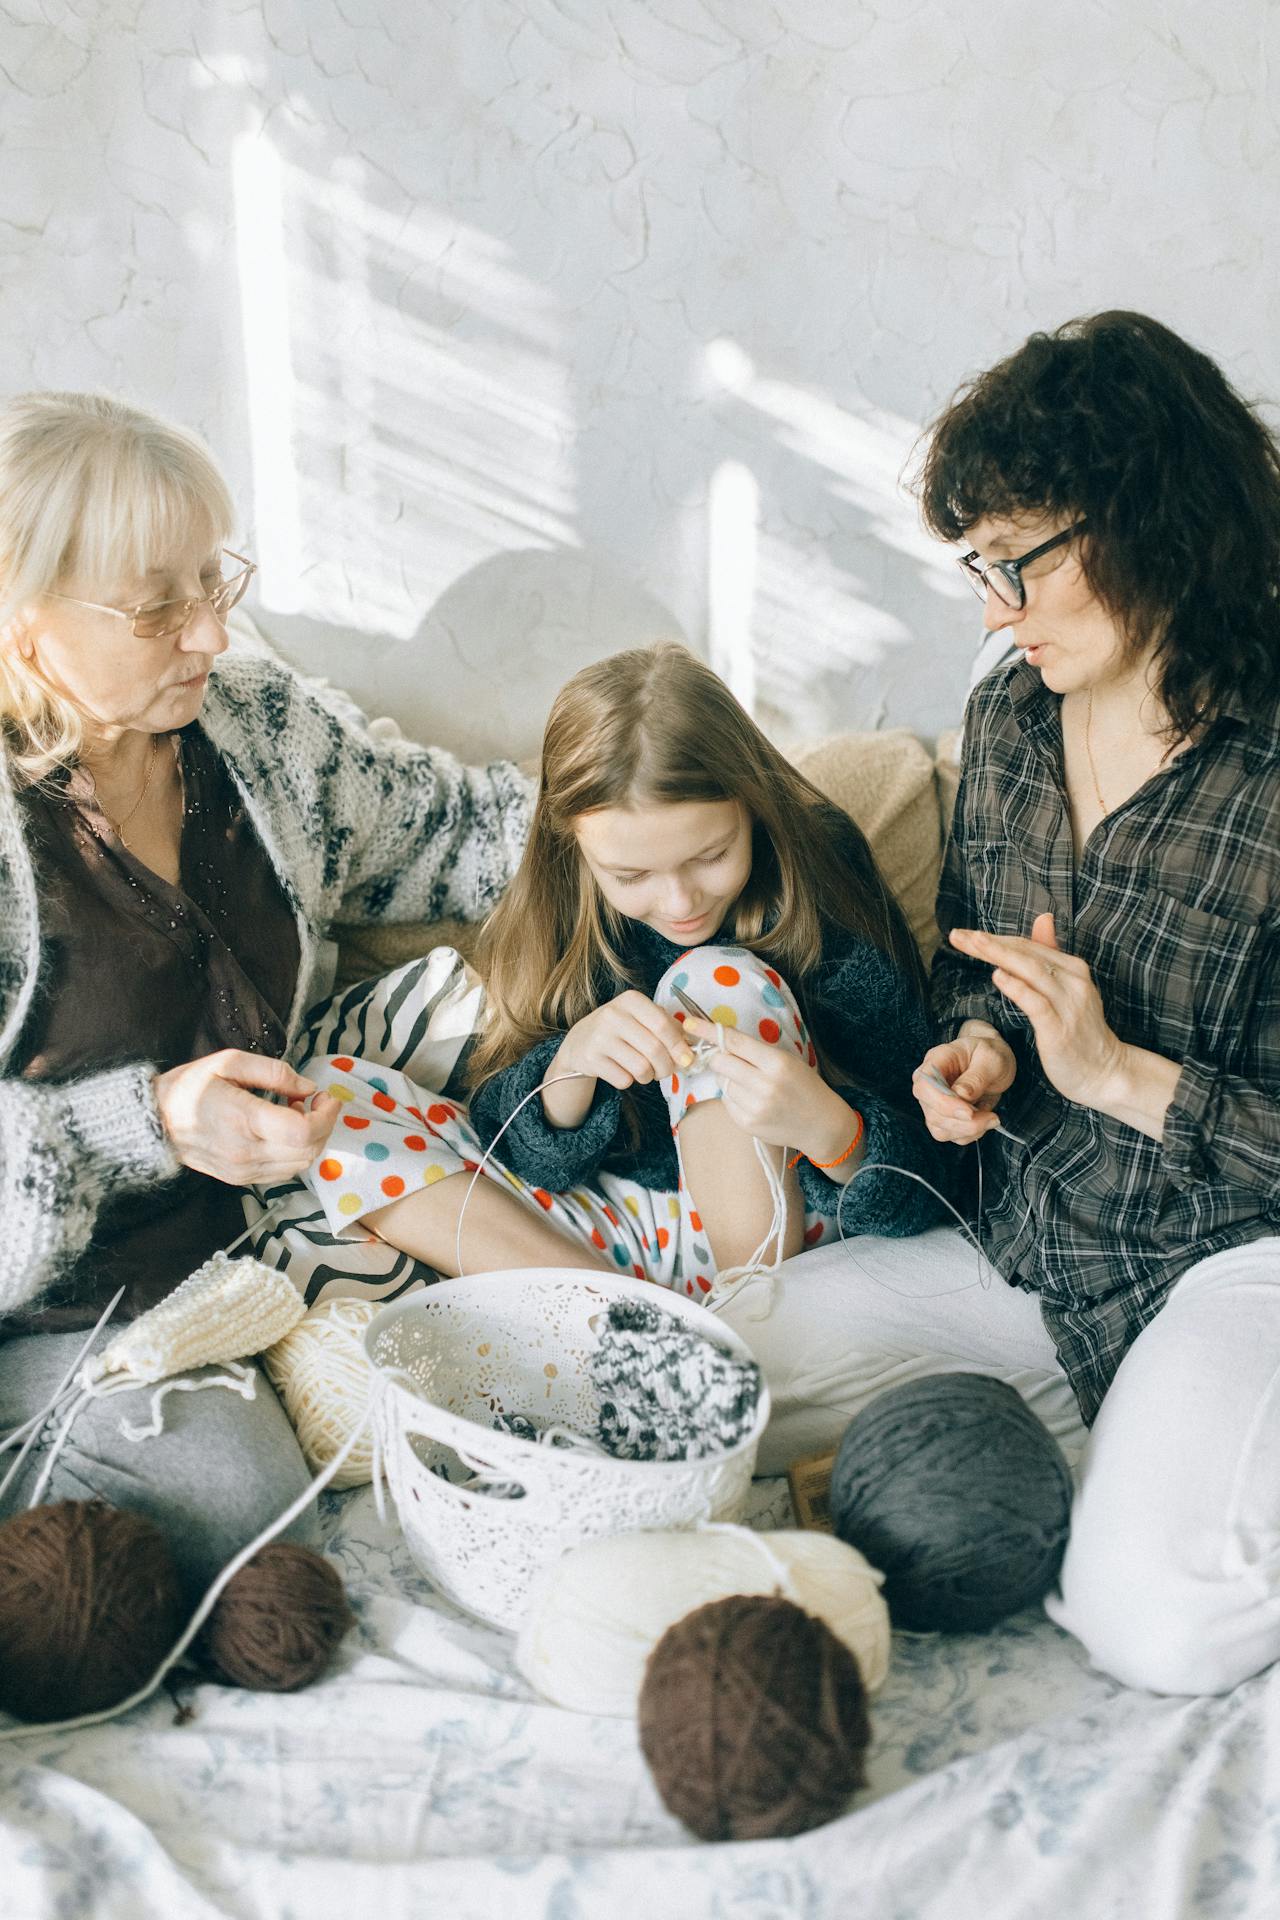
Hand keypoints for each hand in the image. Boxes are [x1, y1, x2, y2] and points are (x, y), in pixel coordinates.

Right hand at [154, 1050, 340, 1183]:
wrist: (153, 1122)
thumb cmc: (189, 1087)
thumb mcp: (228, 1062)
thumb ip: (273, 1071)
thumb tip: (307, 1086)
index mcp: (242, 1120)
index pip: (303, 1132)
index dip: (326, 1115)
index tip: (327, 1097)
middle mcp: (245, 1152)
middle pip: (308, 1151)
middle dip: (324, 1125)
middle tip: (318, 1102)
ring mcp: (242, 1171)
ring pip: (299, 1165)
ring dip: (312, 1140)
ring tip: (299, 1113)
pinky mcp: (240, 1180)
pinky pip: (283, 1172)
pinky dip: (295, 1153)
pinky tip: (284, 1131)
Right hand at [556, 991, 694, 1091]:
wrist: (579, 1042)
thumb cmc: (620, 1030)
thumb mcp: (641, 1018)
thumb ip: (667, 1026)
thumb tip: (692, 1045)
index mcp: (631, 1000)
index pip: (663, 1024)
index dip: (679, 1045)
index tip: (687, 1059)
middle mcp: (613, 1014)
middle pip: (654, 1049)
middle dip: (667, 1067)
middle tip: (667, 1071)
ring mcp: (599, 1037)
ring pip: (641, 1067)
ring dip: (649, 1076)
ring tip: (646, 1073)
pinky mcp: (591, 1059)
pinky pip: (624, 1079)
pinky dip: (630, 1081)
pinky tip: (625, 1072)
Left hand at [684, 1016, 854, 1159]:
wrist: (821, 1124)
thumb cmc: (804, 1085)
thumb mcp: (787, 1060)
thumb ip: (755, 1050)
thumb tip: (720, 1040)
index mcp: (777, 1063)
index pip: (734, 1041)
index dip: (708, 1031)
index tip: (688, 1023)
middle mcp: (764, 1085)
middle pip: (720, 1062)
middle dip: (718, 1056)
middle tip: (729, 1057)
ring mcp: (754, 1107)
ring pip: (722, 1082)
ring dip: (729, 1078)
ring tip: (753, 1085)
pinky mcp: (747, 1123)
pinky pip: (726, 1101)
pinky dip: (733, 1096)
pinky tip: (753, 1100)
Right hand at [913, 1028, 1016, 1142]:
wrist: (994, 1063)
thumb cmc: (990, 1055)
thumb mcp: (991, 1059)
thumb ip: (976, 1077)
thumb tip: (961, 1095)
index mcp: (936, 1062)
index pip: (924, 1086)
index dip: (943, 1103)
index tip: (970, 1112)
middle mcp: (929, 1084)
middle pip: (932, 1113)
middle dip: (964, 1123)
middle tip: (992, 1117)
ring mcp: (934, 1103)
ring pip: (940, 1129)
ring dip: (969, 1130)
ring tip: (991, 1118)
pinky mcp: (944, 1118)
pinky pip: (951, 1136)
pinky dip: (971, 1134)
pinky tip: (985, 1121)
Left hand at [946, 912, 1128, 1111]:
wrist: (1106, 1073)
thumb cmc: (1080, 1032)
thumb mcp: (1067, 989)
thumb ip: (1051, 957)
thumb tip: (1043, 918)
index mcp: (1072, 969)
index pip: (1028, 946)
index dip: (995, 939)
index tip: (965, 935)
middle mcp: (1072, 980)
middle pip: (1025, 953)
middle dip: (989, 943)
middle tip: (957, 935)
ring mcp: (1068, 1004)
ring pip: (1030, 970)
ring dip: (998, 954)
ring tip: (972, 943)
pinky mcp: (1060, 1028)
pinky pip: (1036, 1003)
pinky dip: (1017, 987)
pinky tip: (997, 976)